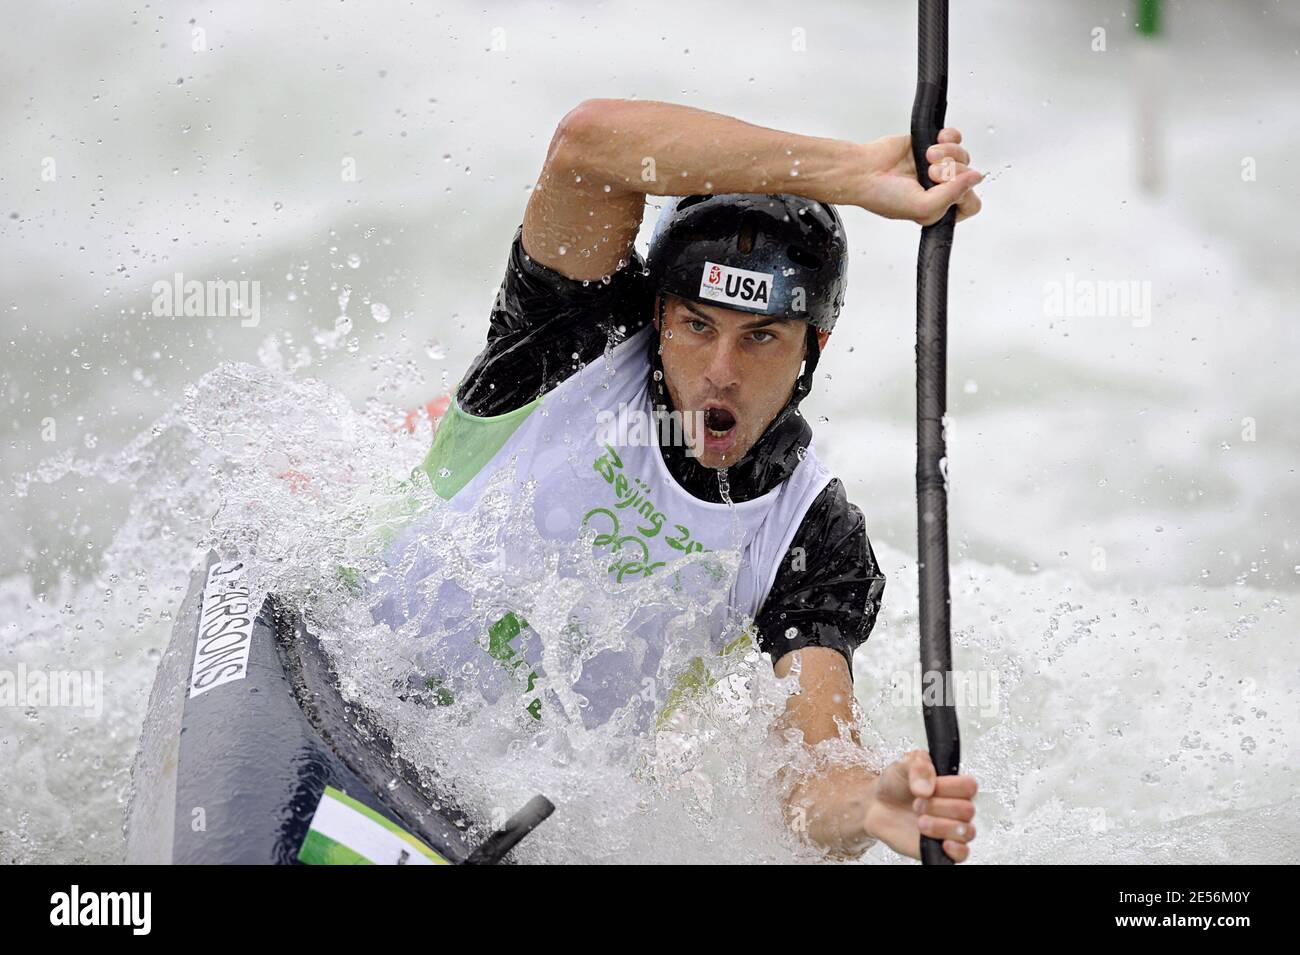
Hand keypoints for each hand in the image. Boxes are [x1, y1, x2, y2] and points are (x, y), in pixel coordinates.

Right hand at [858, 128, 982, 225]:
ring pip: (963, 155)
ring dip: (947, 153)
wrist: (863, 171)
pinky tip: (933, 143)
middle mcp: (941, 189)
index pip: (971, 204)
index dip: (965, 194)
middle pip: (969, 176)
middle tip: (929, 173)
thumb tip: (975, 178)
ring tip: (926, 157)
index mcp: (940, 210)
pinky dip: (948, 138)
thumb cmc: (883, 196)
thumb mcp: (923, 207)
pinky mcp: (932, 145)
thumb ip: (953, 195)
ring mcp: (938, 166)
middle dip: (951, 172)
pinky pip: (955, 138)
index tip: (949, 190)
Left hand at [864, 749, 977, 861]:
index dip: (948, 787)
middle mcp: (955, 807)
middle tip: (917, 804)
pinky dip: (956, 850)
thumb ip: (919, 767)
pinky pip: (962, 854)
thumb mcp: (904, 764)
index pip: (969, 786)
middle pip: (966, 810)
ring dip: (941, 826)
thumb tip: (926, 788)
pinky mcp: (941, 847)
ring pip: (966, 832)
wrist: (878, 804)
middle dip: (938, 807)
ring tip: (920, 821)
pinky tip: (942, 843)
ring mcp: (950, 828)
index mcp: (952, 784)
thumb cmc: (896, 784)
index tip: (930, 787)